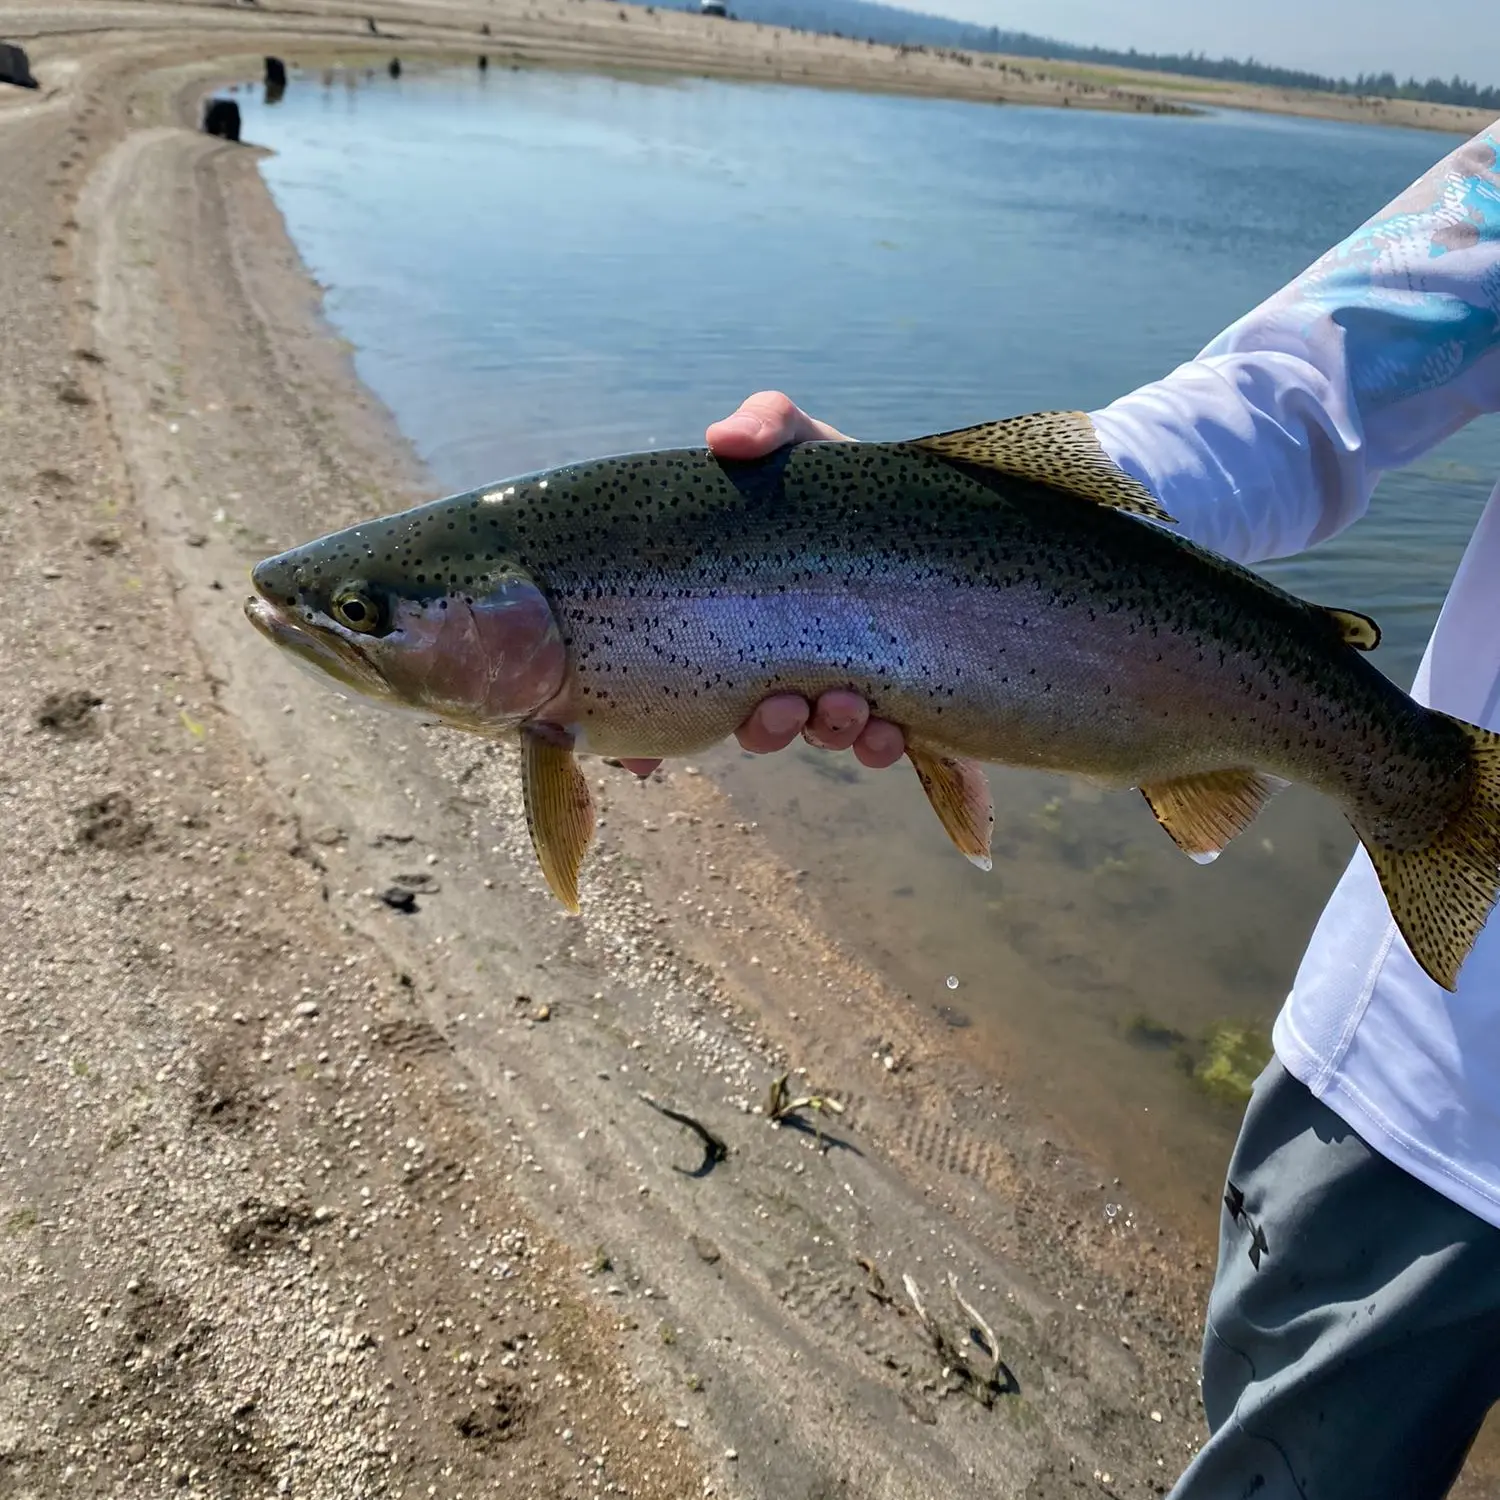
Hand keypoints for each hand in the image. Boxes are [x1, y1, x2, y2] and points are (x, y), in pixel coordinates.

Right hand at [618, 392, 905, 777]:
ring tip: (844, 704)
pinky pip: (883, 744)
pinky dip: (881, 745)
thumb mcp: (804, 441)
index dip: (652, 736)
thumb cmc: (848, 479)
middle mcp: (782, 664)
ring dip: (823, 731)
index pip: (681, 684)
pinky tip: (888, 728)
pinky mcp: (903, 700)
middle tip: (781, 706)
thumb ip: (766, 425)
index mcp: (739, 622)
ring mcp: (840, 685)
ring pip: (817, 734)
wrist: (942, 505)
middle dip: (764, 728)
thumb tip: (721, 439)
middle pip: (754, 724)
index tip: (640, 761)